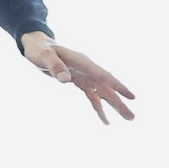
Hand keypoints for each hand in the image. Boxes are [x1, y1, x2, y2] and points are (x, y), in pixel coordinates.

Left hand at [19, 32, 135, 123]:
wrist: (37, 47)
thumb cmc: (41, 50)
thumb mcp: (45, 56)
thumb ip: (55, 66)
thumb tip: (66, 80)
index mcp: (83, 62)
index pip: (102, 75)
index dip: (116, 86)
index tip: (131, 96)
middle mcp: (87, 69)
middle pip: (107, 87)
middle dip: (119, 102)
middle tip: (131, 117)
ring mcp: (85, 76)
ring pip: (103, 93)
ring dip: (114, 106)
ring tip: (129, 118)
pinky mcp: (79, 81)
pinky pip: (92, 96)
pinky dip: (99, 107)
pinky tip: (106, 120)